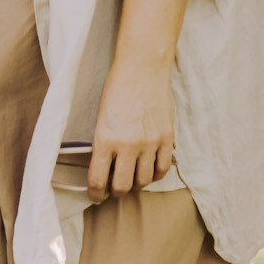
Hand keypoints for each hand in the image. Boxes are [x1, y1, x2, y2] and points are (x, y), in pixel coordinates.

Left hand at [86, 54, 176, 204]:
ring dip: (136, 183)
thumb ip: (103, 144)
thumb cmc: (117, 89)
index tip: (96, 196)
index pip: (98, 180)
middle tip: (115, 188)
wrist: (142, 68)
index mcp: (105, 139)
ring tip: (133, 177)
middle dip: (116, 192)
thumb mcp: (101, 117)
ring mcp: (149, 143)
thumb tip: (105, 169)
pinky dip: (155, 175)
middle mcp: (127, 145)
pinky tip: (150, 170)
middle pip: (122, 187)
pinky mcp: (167, 138)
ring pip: (143, 181)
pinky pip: (163, 170)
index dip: (96, 194)